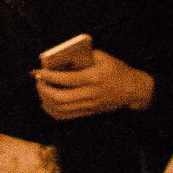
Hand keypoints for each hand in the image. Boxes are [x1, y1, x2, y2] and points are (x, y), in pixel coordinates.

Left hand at [33, 48, 152, 119]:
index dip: (49, 76)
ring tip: (41, 89)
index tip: (39, 71)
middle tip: (38, 80)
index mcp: (94, 78)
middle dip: (44, 89)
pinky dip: (52, 110)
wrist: (134, 90)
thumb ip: (83, 55)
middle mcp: (91, 94)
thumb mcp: (103, 57)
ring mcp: (89, 106)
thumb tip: (59, 57)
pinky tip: (46, 101)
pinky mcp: (88, 112)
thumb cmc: (116, 70)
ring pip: (60, 109)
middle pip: (60, 97)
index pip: (66, 79)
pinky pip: (65, 116)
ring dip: (45, 99)